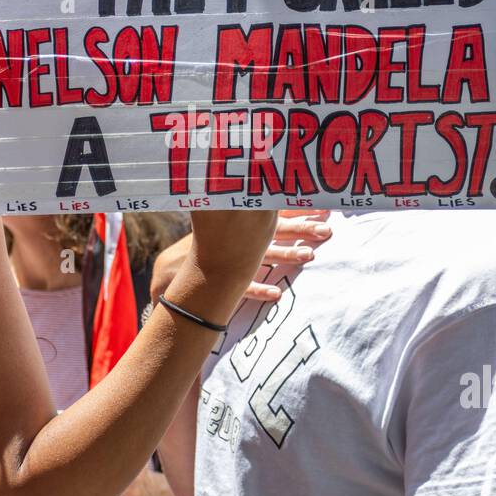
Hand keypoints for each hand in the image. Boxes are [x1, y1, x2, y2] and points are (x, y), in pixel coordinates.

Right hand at [152, 210, 331, 302]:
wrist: (168, 275)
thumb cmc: (201, 250)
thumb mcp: (223, 227)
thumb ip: (247, 216)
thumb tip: (276, 202)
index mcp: (239, 223)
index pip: (274, 212)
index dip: (298, 209)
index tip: (324, 207)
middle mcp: (238, 240)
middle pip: (274, 231)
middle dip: (301, 230)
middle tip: (327, 229)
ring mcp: (229, 261)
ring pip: (262, 257)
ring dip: (287, 256)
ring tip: (310, 256)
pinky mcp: (220, 284)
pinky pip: (240, 288)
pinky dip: (257, 290)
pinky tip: (276, 294)